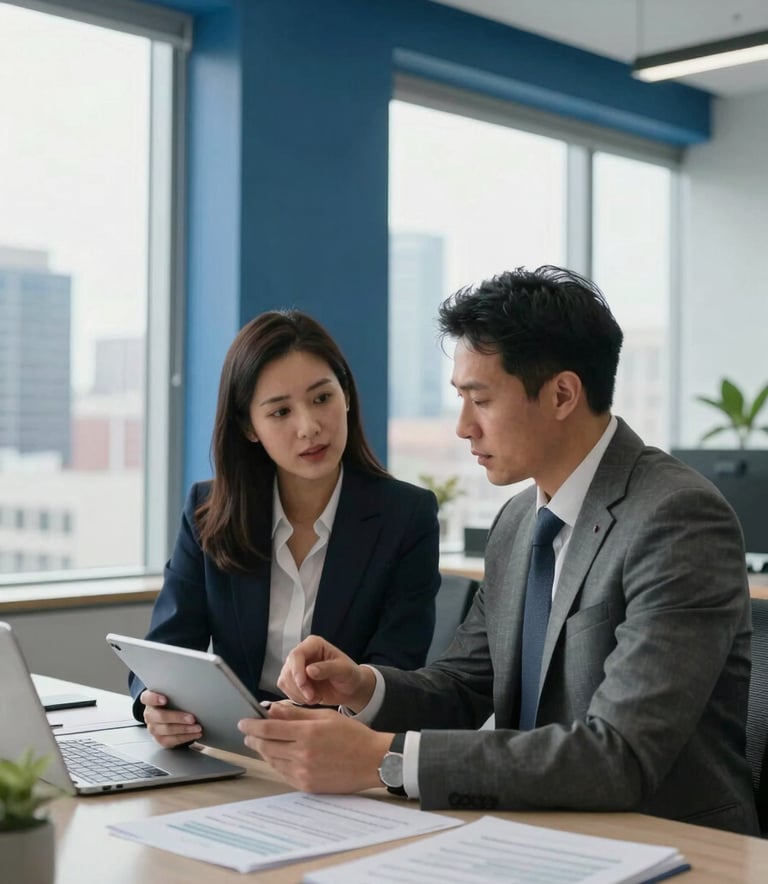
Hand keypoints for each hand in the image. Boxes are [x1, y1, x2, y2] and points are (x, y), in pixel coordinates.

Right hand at [140, 689, 201, 747]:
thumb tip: (192, 690)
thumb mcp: (171, 693)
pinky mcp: (159, 739)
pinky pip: (171, 740)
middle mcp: (149, 715)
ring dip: (184, 729)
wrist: (165, 713)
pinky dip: (185, 737)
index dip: (154, 699)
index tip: (164, 700)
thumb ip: (176, 692)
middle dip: (178, 718)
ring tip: (197, 727)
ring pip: (167, 730)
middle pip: (161, 717)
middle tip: (192, 718)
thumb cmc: (170, 701)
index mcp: (149, 700)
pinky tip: (194, 734)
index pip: (147, 698)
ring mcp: (153, 728)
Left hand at [238, 703, 392, 792]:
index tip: (243, 722)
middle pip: (267, 746)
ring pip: (273, 761)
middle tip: (248, 733)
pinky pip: (284, 774)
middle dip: (254, 739)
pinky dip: (277, 764)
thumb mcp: (325, 716)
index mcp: (307, 733)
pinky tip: (277, 757)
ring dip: (264, 751)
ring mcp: (304, 772)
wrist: (372, 761)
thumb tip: (272, 709)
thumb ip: (297, 713)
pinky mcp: (307, 786)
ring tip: (261, 743)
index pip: (270, 729)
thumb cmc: (352, 734)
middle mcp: (303, 754)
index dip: (252, 725)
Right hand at [277, 635, 375, 710]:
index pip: (297, 654)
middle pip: (288, 669)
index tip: (303, 685)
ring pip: (285, 681)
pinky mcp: (293, 680)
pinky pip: (286, 690)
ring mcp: (296, 667)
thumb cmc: (349, 675)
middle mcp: (302, 653)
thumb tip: (309, 670)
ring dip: (298, 694)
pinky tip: (311, 699)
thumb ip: (328, 668)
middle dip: (299, 687)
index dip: (297, 670)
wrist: (350, 689)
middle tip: (313, 697)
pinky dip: (297, 698)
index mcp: (314, 644)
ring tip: (315, 698)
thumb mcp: (344, 670)